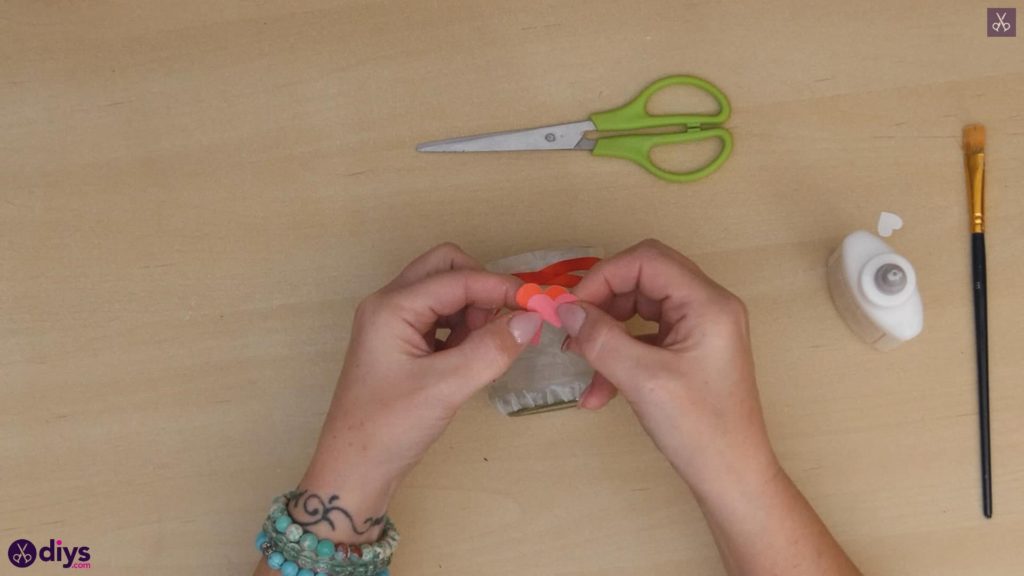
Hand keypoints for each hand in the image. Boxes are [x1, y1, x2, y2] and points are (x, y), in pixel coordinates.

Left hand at [295, 243, 540, 540]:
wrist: (354, 470)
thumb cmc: (389, 428)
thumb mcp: (445, 387)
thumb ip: (491, 349)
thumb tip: (531, 318)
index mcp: (392, 307)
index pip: (457, 278)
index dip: (499, 287)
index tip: (538, 305)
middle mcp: (390, 305)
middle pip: (445, 269)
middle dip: (482, 287)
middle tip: (506, 321)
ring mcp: (394, 324)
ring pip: (444, 292)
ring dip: (474, 308)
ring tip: (489, 346)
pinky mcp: (403, 344)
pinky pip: (441, 318)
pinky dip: (464, 327)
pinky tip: (475, 355)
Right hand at [556, 239, 777, 493]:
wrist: (733, 479)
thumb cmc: (700, 429)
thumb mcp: (643, 380)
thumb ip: (601, 338)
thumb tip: (565, 310)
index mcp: (708, 303)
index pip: (647, 261)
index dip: (603, 276)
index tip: (571, 307)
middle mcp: (707, 307)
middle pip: (643, 279)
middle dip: (602, 302)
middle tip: (571, 328)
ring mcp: (699, 330)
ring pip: (639, 310)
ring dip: (606, 332)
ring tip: (578, 359)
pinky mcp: (689, 352)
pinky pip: (645, 339)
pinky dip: (618, 356)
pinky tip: (596, 392)